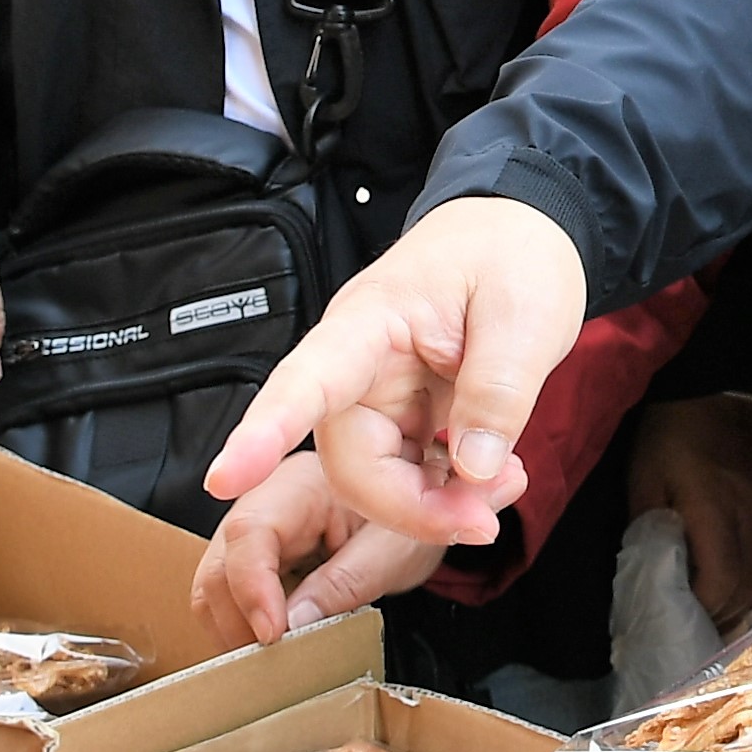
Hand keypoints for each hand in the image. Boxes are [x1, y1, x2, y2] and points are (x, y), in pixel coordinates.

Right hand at [198, 448, 449, 642]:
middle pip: (218, 564)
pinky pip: (229, 597)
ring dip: (235, 629)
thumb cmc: (407, 523)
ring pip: (214, 586)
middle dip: (237, 620)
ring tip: (276, 660)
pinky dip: (243, 627)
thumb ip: (344, 584)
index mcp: (299, 485)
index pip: (249, 531)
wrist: (421, 508)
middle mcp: (264, 503)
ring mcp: (255, 533)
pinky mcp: (257, 559)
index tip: (274, 634)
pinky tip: (276, 647)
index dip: (252, 588)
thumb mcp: (393, 551)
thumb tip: (293, 625)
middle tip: (274, 663)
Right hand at [204, 196, 587, 547]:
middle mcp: (358, 367)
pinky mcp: (404, 419)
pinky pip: (407, 477)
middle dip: (411, 507)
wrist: (520, 232)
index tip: (225, 477)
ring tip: (502, 486)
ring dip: (434, 505)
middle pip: (351, 463)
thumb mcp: (525, 317)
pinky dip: (447, 493)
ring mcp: (378, 397)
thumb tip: (474, 469)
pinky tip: (490, 479)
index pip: (305, 381)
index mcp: (368, 324)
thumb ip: (499, 393)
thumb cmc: (510, 253)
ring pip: (378, 482)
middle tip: (482, 519)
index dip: (265, 432)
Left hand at [631, 394, 751, 626]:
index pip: (721, 582)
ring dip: (741, 598)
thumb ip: (649, 531)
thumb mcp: (644, 478)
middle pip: (748, 587)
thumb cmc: (671, 433)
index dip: (702, 609)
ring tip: (715, 607)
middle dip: (720, 613)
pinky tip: (739, 579)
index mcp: (716, 508)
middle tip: (695, 624)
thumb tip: (656, 579)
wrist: (719, 384)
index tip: (680, 618)